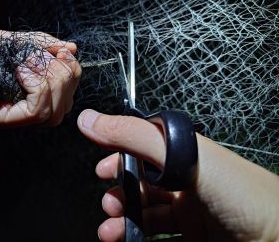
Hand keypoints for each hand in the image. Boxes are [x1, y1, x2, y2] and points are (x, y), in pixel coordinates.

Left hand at [0, 24, 80, 125]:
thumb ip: (33, 45)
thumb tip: (67, 48)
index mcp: (19, 88)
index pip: (63, 92)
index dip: (70, 71)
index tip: (63, 52)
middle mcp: (15, 104)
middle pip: (64, 104)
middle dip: (67, 75)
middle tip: (51, 57)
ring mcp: (6, 113)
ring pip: (53, 112)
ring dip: (55, 81)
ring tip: (27, 64)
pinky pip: (33, 112)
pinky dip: (38, 87)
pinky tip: (21, 70)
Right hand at [77, 109, 278, 240]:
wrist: (277, 240)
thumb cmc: (239, 193)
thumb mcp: (180, 154)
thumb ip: (132, 136)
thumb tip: (89, 120)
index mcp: (185, 154)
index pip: (142, 148)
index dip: (119, 157)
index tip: (102, 169)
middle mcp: (186, 181)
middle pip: (141, 184)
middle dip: (119, 193)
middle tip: (110, 203)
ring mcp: (190, 211)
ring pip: (146, 214)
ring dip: (123, 221)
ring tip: (111, 229)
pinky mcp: (193, 238)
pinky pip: (157, 238)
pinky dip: (136, 240)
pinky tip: (125, 240)